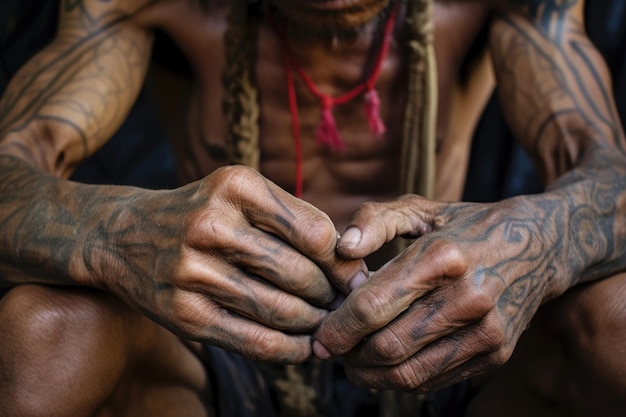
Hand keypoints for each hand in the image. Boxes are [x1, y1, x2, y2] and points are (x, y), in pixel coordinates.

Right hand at [98, 165, 365, 362]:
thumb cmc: (200, 213)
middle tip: (343, 306)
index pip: (315, 233)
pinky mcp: (183, 314)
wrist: (123, 235)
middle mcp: (212, 224)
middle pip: (300, 274)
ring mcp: (193, 272)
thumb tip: (350, 266)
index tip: (353, 277)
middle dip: (330, 296)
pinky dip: (286, 350)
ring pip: (280, 310)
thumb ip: (295, 219)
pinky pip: (251, 340)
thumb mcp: (241, 194)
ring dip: (313, 324)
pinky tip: (302, 349)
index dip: (342, 262)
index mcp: (236, 187)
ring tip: (325, 325)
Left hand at [313, 194, 566, 390]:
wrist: (540, 246)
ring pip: (409, 373)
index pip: (373, 306)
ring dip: (371, 375)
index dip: (338, 327)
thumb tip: (341, 248)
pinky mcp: (496, 354)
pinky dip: (402, 378)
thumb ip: (375, 220)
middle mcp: (468, 298)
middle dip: (349, 355)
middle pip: (388, 346)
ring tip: (355, 361)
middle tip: (334, 349)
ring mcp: (486, 331)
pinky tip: (389, 363)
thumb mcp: (422, 210)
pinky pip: (435, 380)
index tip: (321, 335)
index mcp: (443, 257)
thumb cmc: (468, 226)